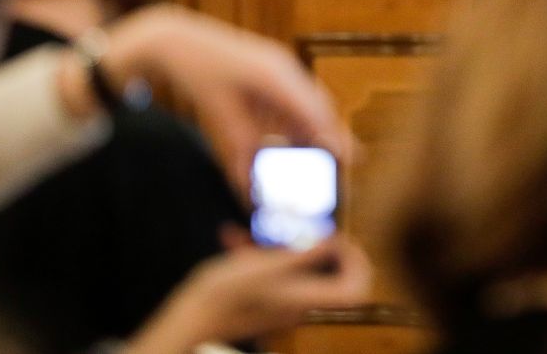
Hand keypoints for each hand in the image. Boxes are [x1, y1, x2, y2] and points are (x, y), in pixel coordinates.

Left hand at [94, 5, 351, 194]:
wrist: (176, 39)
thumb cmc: (197, 74)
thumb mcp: (220, 116)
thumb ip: (242, 150)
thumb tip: (253, 186)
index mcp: (274, 75)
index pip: (314, 110)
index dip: (333, 135)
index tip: (348, 157)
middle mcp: (283, 66)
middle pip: (318, 104)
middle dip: (332, 132)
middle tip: (348, 159)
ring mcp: (279, 64)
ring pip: (308, 100)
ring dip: (315, 126)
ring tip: (324, 153)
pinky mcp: (271, 66)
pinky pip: (293, 94)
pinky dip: (298, 117)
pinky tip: (294, 136)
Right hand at [128, 237, 371, 351]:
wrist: (190, 319)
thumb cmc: (227, 294)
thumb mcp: (267, 265)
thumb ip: (304, 253)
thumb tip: (335, 241)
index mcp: (306, 300)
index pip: (354, 290)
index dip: (356, 262)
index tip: (340, 238)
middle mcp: (298, 305)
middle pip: (330, 278)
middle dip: (322, 248)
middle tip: (310, 228)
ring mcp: (280, 303)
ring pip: (298, 272)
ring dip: (285, 247)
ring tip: (260, 227)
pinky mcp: (262, 299)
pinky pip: (273, 273)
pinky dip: (262, 254)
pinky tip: (234, 238)